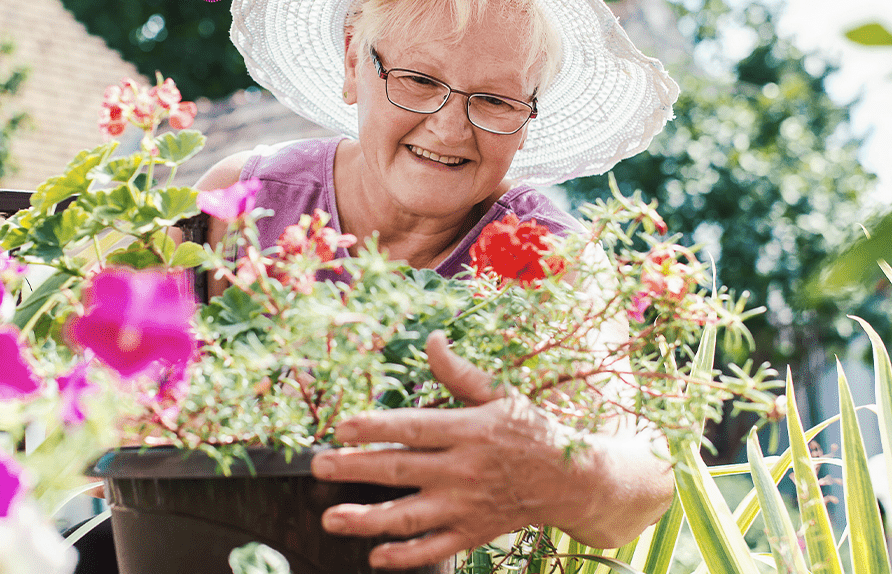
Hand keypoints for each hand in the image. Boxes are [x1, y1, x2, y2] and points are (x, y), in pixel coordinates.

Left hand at [311, 331, 605, 569]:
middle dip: (355, 469)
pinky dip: (405, 556)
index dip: (376, 428)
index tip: (341, 428)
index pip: (414, 428)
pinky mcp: (473, 532)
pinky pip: (435, 548)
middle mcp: (464, 470)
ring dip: (368, 519)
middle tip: (319, 467)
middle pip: (400, 470)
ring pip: (410, 516)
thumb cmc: (530, 430)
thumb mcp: (500, 395)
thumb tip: (432, 340)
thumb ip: (460, 373)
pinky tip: (374, 555)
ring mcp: (467, 506)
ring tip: (331, 518)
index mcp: (468, 431)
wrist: (572, 480)